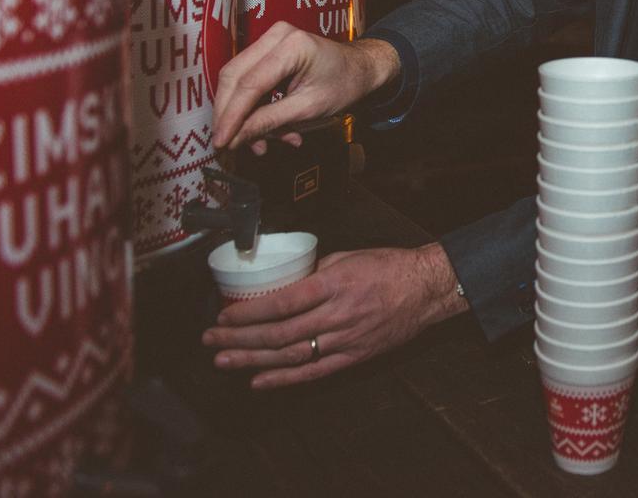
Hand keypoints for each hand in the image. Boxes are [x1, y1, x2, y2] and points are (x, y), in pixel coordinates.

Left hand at [201, 243, 467, 389]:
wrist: (426, 289)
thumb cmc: (388, 267)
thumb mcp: (347, 257)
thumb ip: (314, 273)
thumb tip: (283, 286)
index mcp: (333, 284)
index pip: (281, 304)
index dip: (248, 314)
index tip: (224, 315)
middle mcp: (337, 315)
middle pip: (279, 334)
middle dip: (240, 338)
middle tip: (211, 340)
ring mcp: (345, 339)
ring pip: (291, 356)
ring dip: (253, 360)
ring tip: (224, 360)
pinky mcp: (353, 356)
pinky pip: (313, 372)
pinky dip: (283, 379)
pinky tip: (258, 381)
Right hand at [211, 22, 398, 153]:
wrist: (361, 69)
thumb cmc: (344, 84)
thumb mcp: (309, 109)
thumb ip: (269, 121)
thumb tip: (234, 138)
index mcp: (292, 45)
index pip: (249, 84)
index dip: (231, 116)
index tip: (220, 142)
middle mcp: (277, 35)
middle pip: (234, 77)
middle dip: (230, 115)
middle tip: (229, 145)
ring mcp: (271, 39)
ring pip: (238, 80)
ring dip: (245, 115)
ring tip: (263, 143)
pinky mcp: (268, 50)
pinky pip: (249, 80)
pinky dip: (255, 108)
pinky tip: (270, 131)